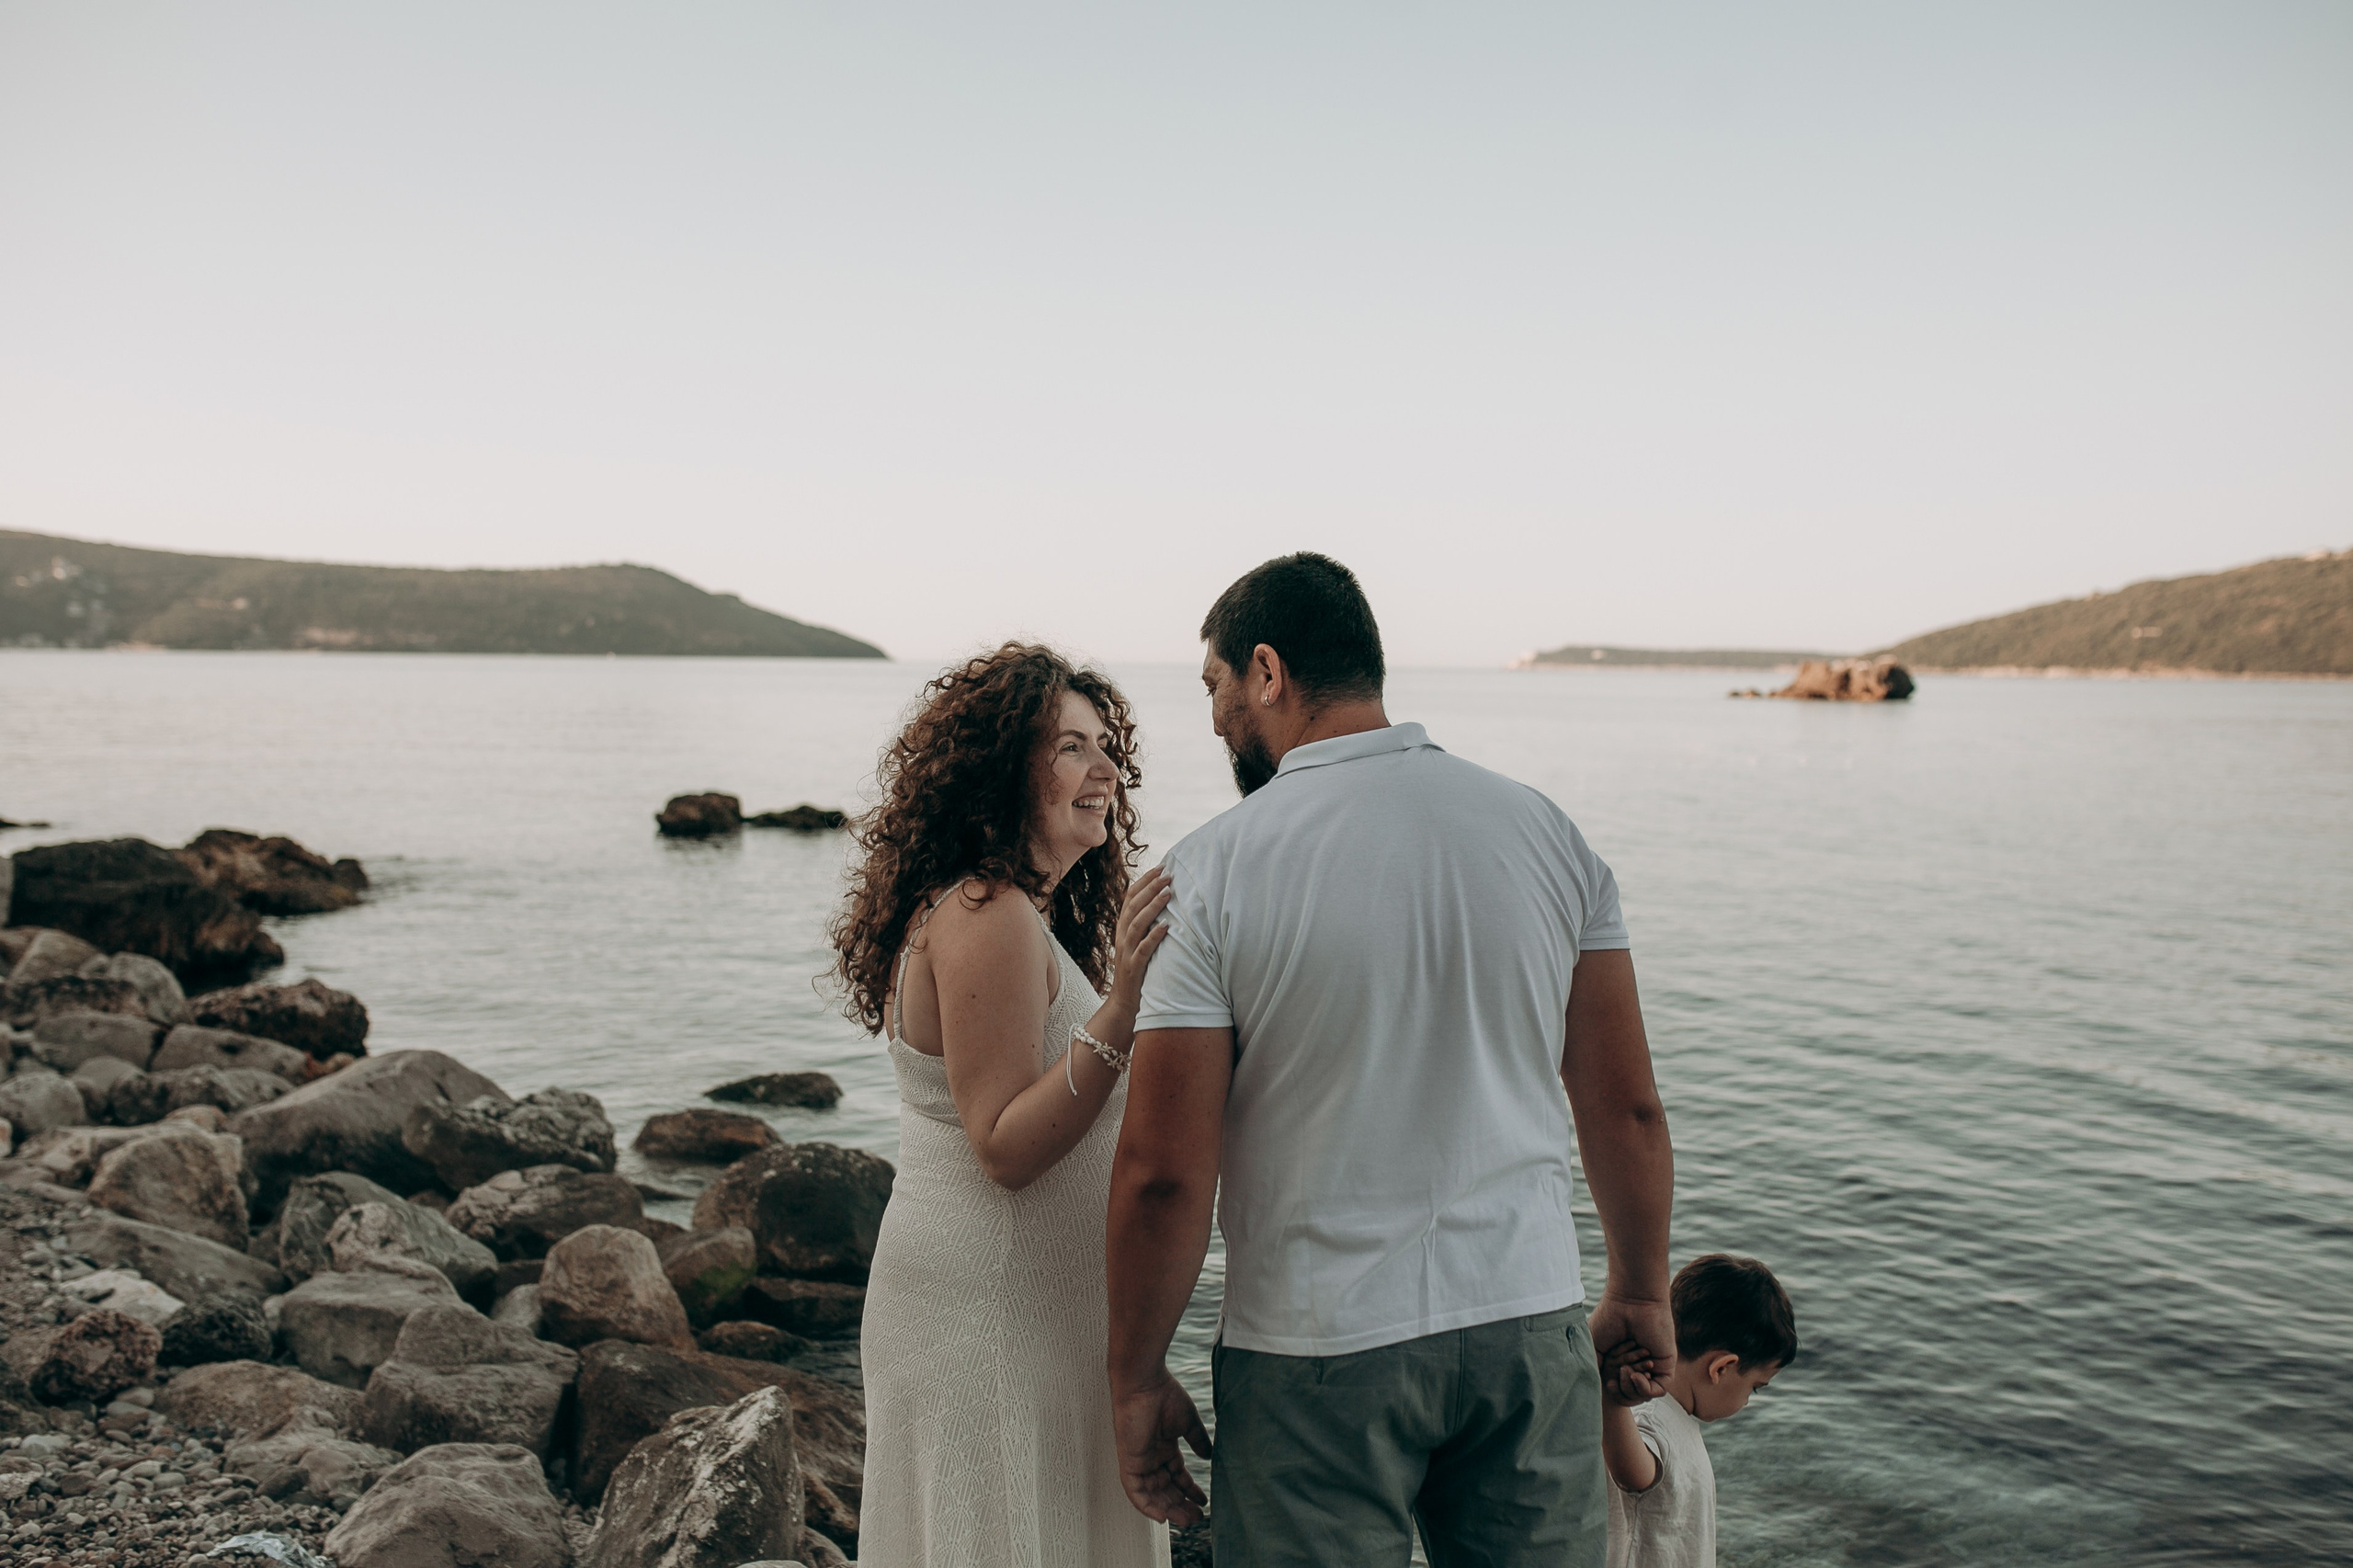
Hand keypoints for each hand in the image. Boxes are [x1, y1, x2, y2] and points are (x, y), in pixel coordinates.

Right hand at [1108, 866, 1173, 1010]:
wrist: (1124, 1004)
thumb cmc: (1137, 971)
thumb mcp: (1138, 944)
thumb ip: (1145, 925)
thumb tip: (1164, 902)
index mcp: (1122, 928)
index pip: (1130, 898)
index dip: (1144, 881)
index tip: (1161, 866)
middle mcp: (1122, 937)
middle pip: (1133, 906)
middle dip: (1150, 888)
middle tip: (1168, 874)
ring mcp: (1126, 953)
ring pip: (1136, 924)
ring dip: (1152, 907)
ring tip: (1168, 893)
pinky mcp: (1133, 969)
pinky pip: (1143, 950)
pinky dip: (1154, 937)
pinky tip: (1166, 926)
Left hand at [1111, 1368, 1211, 1525]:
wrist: (1144, 1383)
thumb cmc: (1164, 1395)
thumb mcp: (1188, 1422)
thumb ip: (1198, 1440)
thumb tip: (1208, 1457)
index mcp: (1163, 1447)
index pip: (1176, 1476)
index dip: (1190, 1490)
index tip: (1204, 1502)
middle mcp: (1150, 1457)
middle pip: (1166, 1489)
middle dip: (1181, 1505)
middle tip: (1198, 1518)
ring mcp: (1139, 1461)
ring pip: (1153, 1494)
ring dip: (1169, 1509)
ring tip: (1187, 1520)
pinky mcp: (1129, 1462)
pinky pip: (1135, 1492)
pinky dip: (1147, 1506)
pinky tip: (1162, 1517)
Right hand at [1588, 1288, 1675, 1404]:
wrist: (1630, 1302)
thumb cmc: (1610, 1317)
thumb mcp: (1594, 1345)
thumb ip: (1595, 1366)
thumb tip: (1594, 1386)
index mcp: (1622, 1360)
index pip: (1619, 1388)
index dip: (1613, 1391)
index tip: (1607, 1382)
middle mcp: (1638, 1364)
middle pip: (1630, 1394)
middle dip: (1621, 1390)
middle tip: (1615, 1376)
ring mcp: (1652, 1367)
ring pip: (1643, 1394)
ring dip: (1632, 1388)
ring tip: (1626, 1371)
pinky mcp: (1665, 1366)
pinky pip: (1658, 1390)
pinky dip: (1645, 1389)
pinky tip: (1637, 1376)